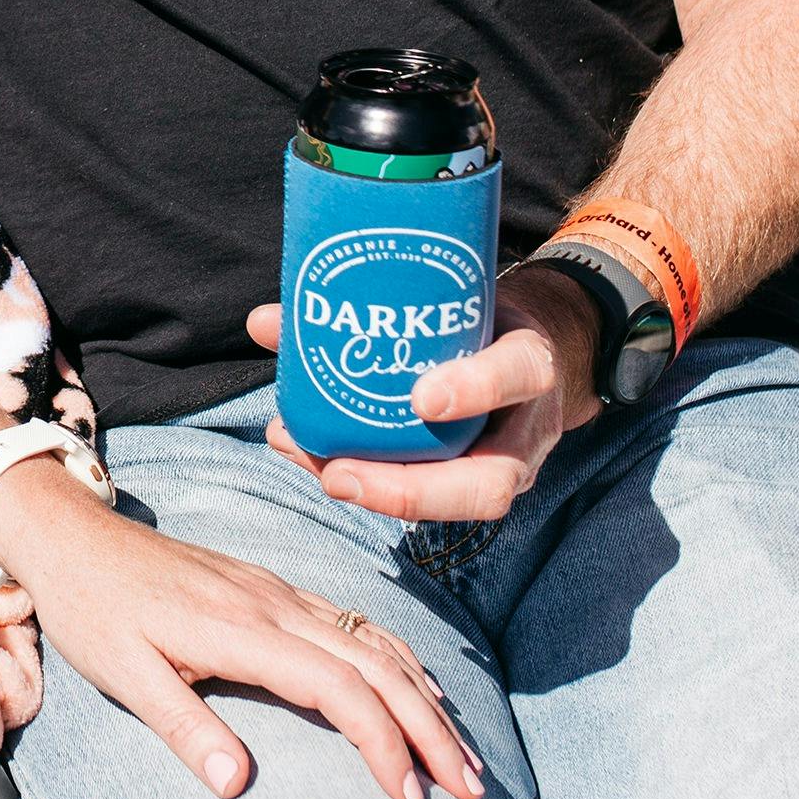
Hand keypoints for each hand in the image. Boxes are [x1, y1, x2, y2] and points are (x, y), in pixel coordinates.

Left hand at [0, 461, 482, 798]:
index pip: (338, 687)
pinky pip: (356, 622)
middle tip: (471, 788)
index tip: (409, 794)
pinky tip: (419, 689)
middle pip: (377, 665)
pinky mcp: (274, 587)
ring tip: (461, 754)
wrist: (74, 537)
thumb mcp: (121, 674)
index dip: (383, 741)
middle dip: (431, 728)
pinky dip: (399, 660)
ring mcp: (280, 590)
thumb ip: (182, 726)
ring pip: (375, 641)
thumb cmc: (93, 610)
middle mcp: (275, 603)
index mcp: (240, 629)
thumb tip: (236, 784)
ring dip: (425, 697)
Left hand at [248, 268, 601, 524]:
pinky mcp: (475, 481)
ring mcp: (505, 466)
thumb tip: (267, 323)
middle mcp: (525, 429)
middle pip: (489, 484)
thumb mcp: (453, 293)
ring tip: (320, 470)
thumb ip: (375, 299)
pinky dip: (371, 485)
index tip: (422, 398)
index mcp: (531, 364)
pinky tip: (318, 463)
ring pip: (456, 504)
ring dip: (380, 495)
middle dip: (410, 490)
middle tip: (340, 474)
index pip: (521, 373)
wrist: (527, 347)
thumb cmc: (481, 316)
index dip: (475, 388)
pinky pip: (429, 496)